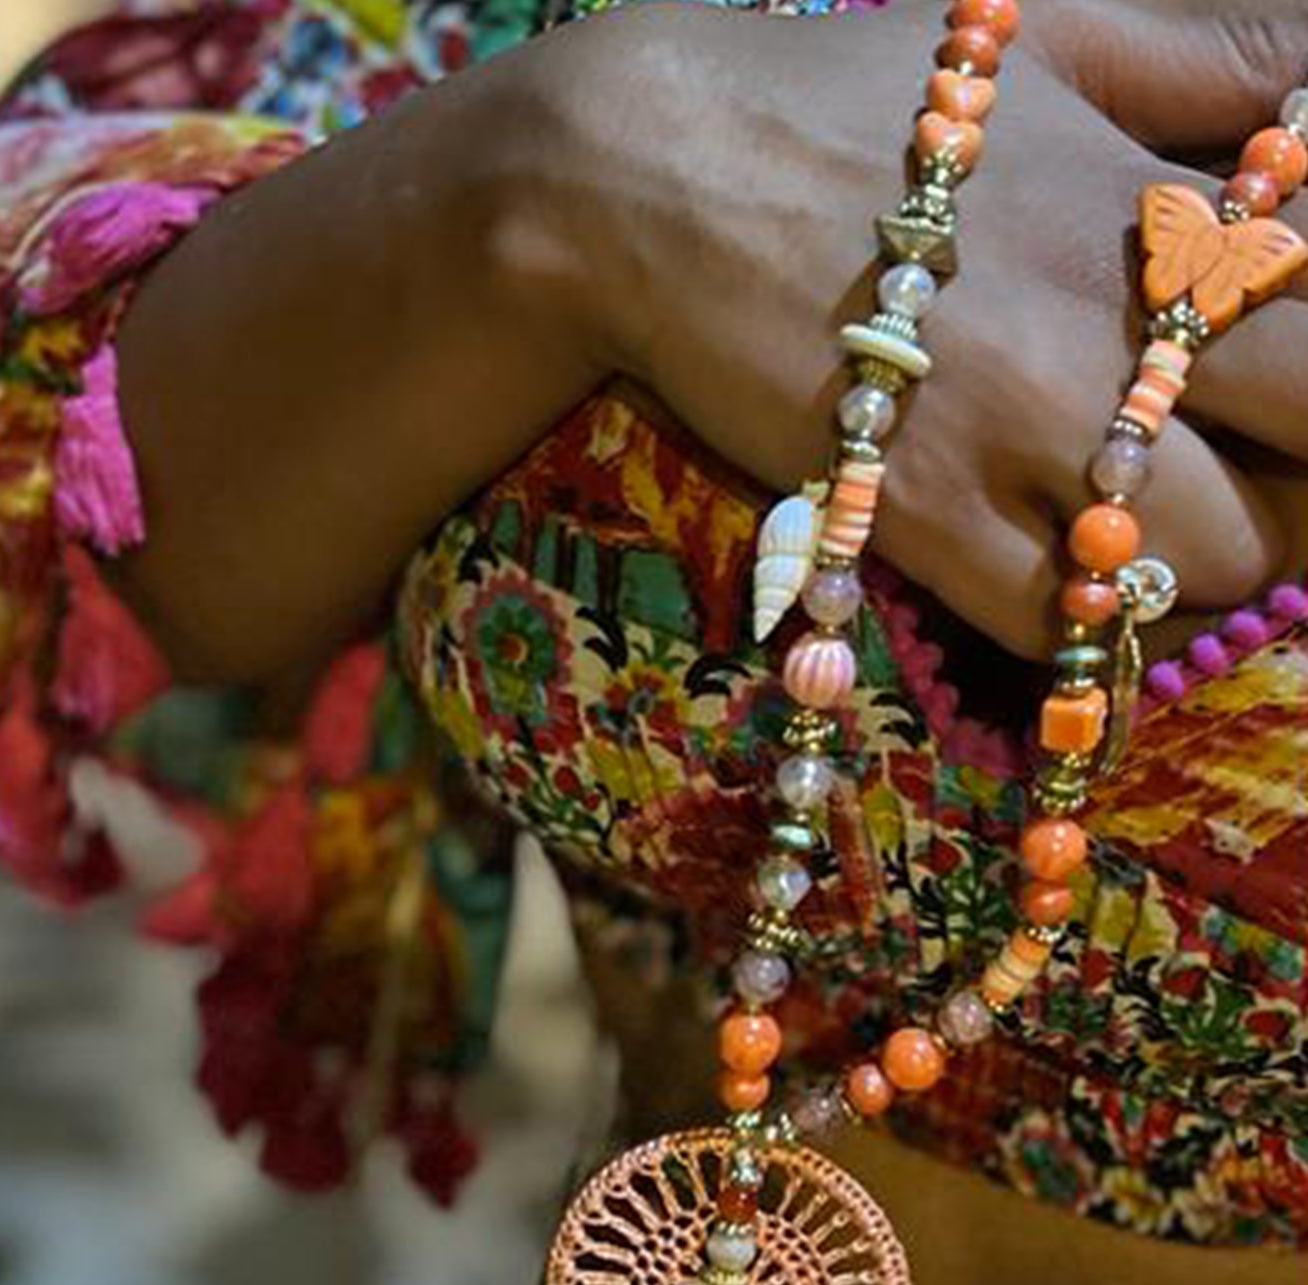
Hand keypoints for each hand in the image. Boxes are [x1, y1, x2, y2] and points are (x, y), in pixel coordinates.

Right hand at [544, 0, 1307, 655]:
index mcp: (1164, 212)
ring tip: (1158, 515)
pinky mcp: (920, 522)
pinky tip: (1058, 558)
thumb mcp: (1053, 26)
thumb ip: (1217, 48)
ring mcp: (1015, 440)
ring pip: (1197, 567)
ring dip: (1205, 558)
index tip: (1298, 398)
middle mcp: (1112, 337)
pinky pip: (1060, 621)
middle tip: (1262, 469)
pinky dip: (1083, 611)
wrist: (646, 177)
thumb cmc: (845, 96)